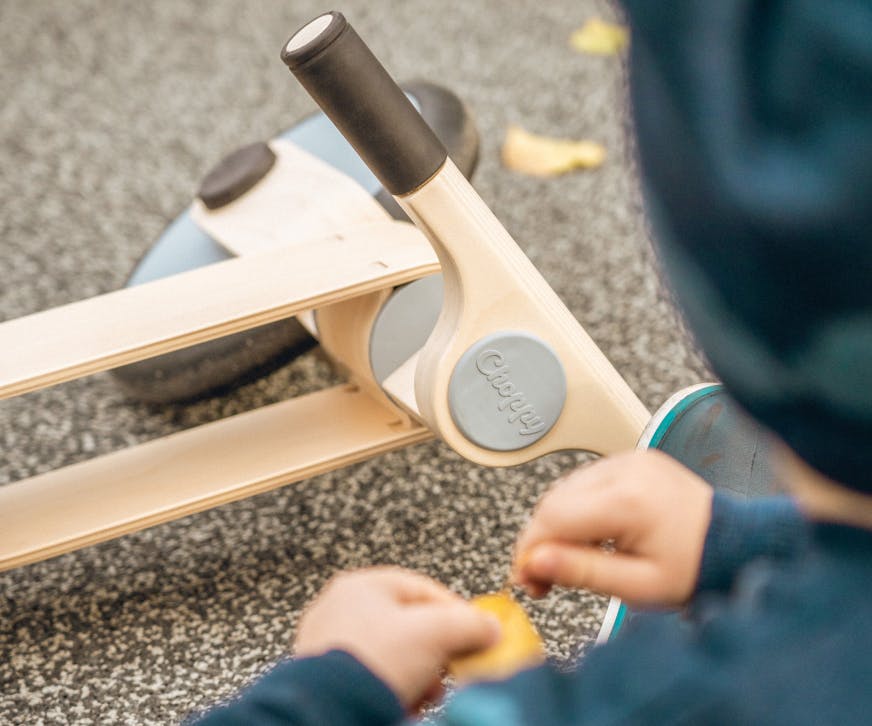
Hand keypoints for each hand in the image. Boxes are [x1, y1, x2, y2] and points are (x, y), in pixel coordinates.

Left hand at [294, 567, 499, 710]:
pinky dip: (392, 687)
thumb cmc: (375, 661)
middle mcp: (340, 607)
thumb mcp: (435, 634)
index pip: (423, 589)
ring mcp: (328, 641)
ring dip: (417, 673)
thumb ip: (470, 624)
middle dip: (437, 650)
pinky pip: (370, 675)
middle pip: (407, 623)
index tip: (477, 633)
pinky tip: (405, 703)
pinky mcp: (325, 674)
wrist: (331, 709)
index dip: (456, 612)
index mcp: (363, 585)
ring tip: (429, 693)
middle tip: (454, 668)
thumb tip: (491, 628)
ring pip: (390, 653)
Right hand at [513, 450, 713, 607]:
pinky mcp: (632, 460)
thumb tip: (536, 563)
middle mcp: (626, 470)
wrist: (737, 544)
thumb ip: (582, 571)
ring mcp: (629, 460)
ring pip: (565, 490)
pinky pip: (586, 482)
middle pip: (554, 500)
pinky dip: (578, 509)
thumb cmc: (696, 567)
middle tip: (543, 577)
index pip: (553, 516)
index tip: (527, 578)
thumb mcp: (637, 585)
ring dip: (557, 524)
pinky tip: (591, 535)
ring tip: (572, 558)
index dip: (530, 549)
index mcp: (628, 500)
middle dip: (540, 539)